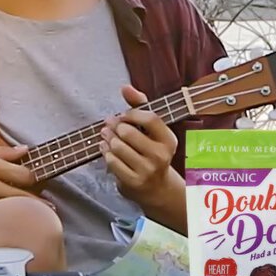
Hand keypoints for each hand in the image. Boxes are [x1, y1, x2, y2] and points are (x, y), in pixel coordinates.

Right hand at [0, 140, 34, 222]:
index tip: (39, 183)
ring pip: (6, 213)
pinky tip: (1, 224)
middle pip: (21, 198)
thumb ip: (2, 152)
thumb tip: (25, 150)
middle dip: (37, 203)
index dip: (35, 179)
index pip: (24, 175)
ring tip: (29, 218)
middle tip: (48, 208)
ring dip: (18, 214)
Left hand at [101, 86, 178, 202]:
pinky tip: (107, 150)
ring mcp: (147, 170)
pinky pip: (111, 161)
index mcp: (169, 140)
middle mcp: (161, 156)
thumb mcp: (152, 130)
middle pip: (128, 132)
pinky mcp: (133, 181)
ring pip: (117, 146)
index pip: (151, 118)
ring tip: (108, 138)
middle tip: (110, 126)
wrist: (156, 188)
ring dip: (108, 140)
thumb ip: (139, 106)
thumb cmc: (151, 152)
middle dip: (115, 127)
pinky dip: (106, 153)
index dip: (132, 114)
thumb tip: (125, 87)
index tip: (124, 116)